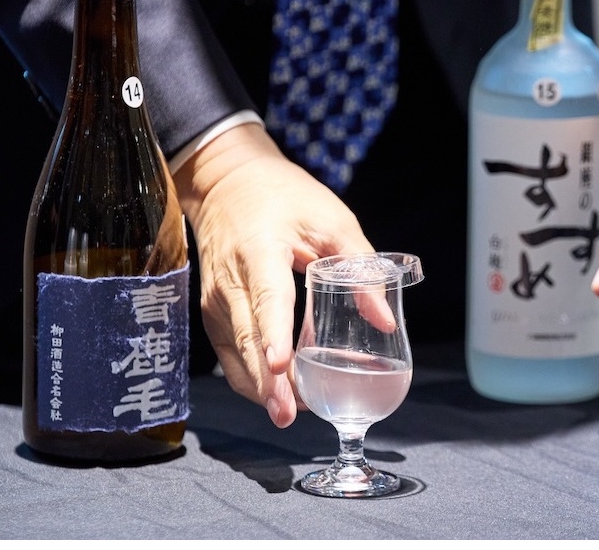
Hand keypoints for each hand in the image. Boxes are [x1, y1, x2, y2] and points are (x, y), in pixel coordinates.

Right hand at [173, 122, 373, 427]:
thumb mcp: (333, 221)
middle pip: (247, 340)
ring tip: (294, 412)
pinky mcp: (214, 313)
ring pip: (236, 355)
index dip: (272, 337)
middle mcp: (230, 281)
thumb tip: (384, 321)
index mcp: (259, 252)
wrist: (228, 182)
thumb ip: (360, 268)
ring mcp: (216, 301)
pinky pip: (232, 354)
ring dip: (262, 387)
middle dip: (267, 383)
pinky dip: (253, 378)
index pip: (266, 300)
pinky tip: (281, 393)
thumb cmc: (285, 198)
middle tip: (289, 416)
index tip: (280, 368)